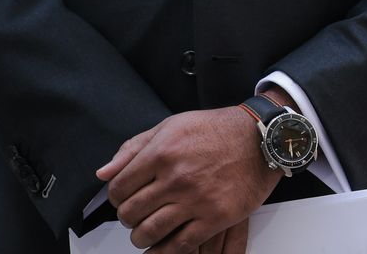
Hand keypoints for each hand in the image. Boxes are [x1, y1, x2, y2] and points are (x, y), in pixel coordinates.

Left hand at [97, 106, 279, 251]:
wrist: (262, 137)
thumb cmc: (219, 129)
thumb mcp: (173, 125)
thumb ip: (135, 147)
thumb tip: (104, 173)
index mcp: (162, 152)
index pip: (119, 188)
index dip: (116, 198)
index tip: (124, 200)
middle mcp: (176, 177)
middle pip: (131, 213)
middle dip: (128, 218)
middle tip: (137, 216)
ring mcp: (196, 199)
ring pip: (149, 232)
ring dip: (141, 238)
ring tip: (146, 233)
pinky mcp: (216, 216)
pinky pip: (179, 244)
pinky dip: (165, 251)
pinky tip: (163, 247)